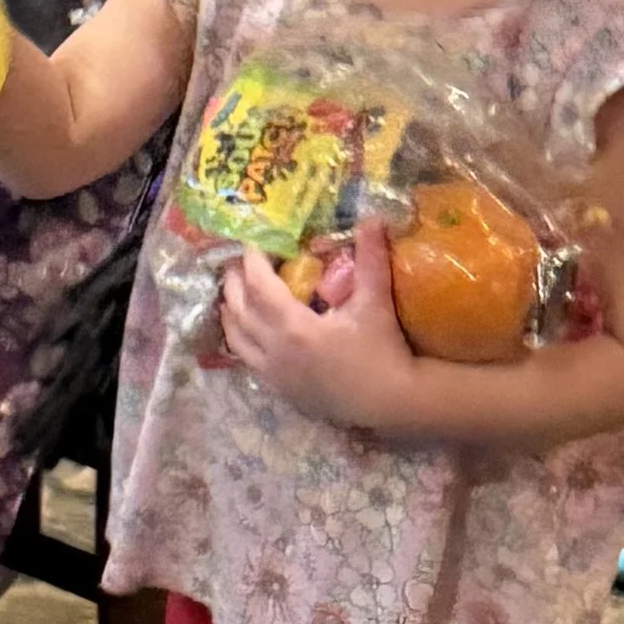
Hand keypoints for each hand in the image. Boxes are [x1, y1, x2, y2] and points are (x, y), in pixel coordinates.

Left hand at [219, 219, 422, 433]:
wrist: (392, 404)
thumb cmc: (384, 352)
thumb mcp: (376, 302)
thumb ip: (370, 259)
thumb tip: (372, 219)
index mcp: (294, 328)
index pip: (258, 285)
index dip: (252, 261)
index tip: (253, 241)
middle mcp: (275, 352)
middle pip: (237, 309)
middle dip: (235, 281)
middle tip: (240, 261)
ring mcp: (274, 374)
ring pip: (235, 337)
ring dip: (230, 310)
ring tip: (234, 291)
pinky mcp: (280, 390)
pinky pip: (246, 359)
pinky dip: (240, 337)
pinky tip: (247, 328)